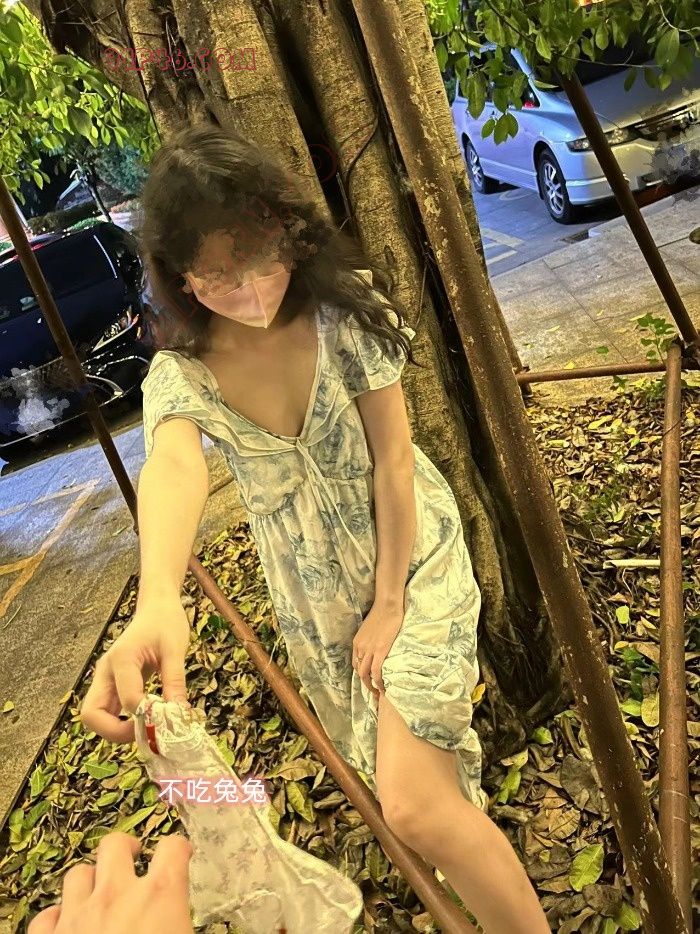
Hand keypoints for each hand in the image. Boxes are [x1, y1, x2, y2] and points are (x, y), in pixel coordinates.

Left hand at [27, 832, 193, 933]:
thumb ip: (184, 928)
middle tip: (135, 861)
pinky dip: (57, 917)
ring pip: (77, 874)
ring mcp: (77, 916)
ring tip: (101, 894)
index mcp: (160, 895)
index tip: (180, 856)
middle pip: (115, 846)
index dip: (179, 849)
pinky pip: (46, 915)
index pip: (173, 848)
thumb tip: (187, 926)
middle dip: (126, 850)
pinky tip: (68, 926)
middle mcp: (116, 895)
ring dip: (91, 881)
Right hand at [81, 594, 190, 742]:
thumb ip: (175, 681)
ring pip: (95, 716)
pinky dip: (120, 723)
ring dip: (116, 730)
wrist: (158, 607)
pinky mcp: (111, 684)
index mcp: (122, 659)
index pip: (127, 699)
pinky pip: (107, 711)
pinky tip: (145, 720)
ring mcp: (105, 678)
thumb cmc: (166, 622)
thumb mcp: (176, 649)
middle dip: (115, 732)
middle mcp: (106, 671)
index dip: (146, 716)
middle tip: (146, 732)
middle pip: (91, 714)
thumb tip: (178, 714)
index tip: (168, 720)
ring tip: (147, 728)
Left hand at [352, 600, 404, 698]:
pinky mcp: (380, 650)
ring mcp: (369, 650)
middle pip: (359, 671)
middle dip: (365, 684)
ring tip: (378, 693)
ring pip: (365, 674)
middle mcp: (360, 648)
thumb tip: (376, 646)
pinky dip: (378, 683)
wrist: (387, 605)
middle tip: (373, 692)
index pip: (356, 663)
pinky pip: (376, 672)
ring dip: (371, 687)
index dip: (362, 674)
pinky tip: (383, 688)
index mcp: (357, 643)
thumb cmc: (382, 613)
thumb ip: (370, 640)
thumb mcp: (370, 629)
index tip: (369, 681)